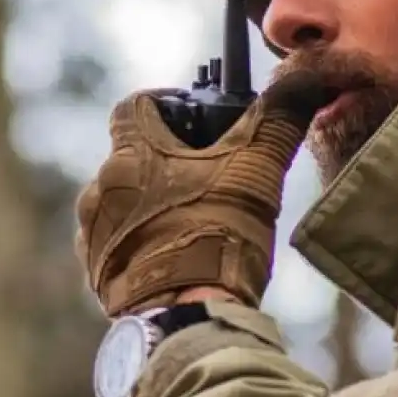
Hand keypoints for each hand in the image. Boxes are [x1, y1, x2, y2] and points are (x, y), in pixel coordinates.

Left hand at [75, 72, 330, 317]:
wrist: (188, 317)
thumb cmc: (219, 235)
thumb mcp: (257, 168)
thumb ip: (278, 117)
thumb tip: (304, 79)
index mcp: (130, 153)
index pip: (135, 105)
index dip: (166, 104)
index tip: (193, 116)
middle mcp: (99, 188)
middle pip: (133, 157)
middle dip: (168, 162)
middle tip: (209, 178)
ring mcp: (92, 234)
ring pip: (124, 203)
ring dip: (153, 205)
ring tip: (197, 222)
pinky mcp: (97, 274)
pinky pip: (118, 245)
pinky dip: (144, 243)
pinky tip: (179, 256)